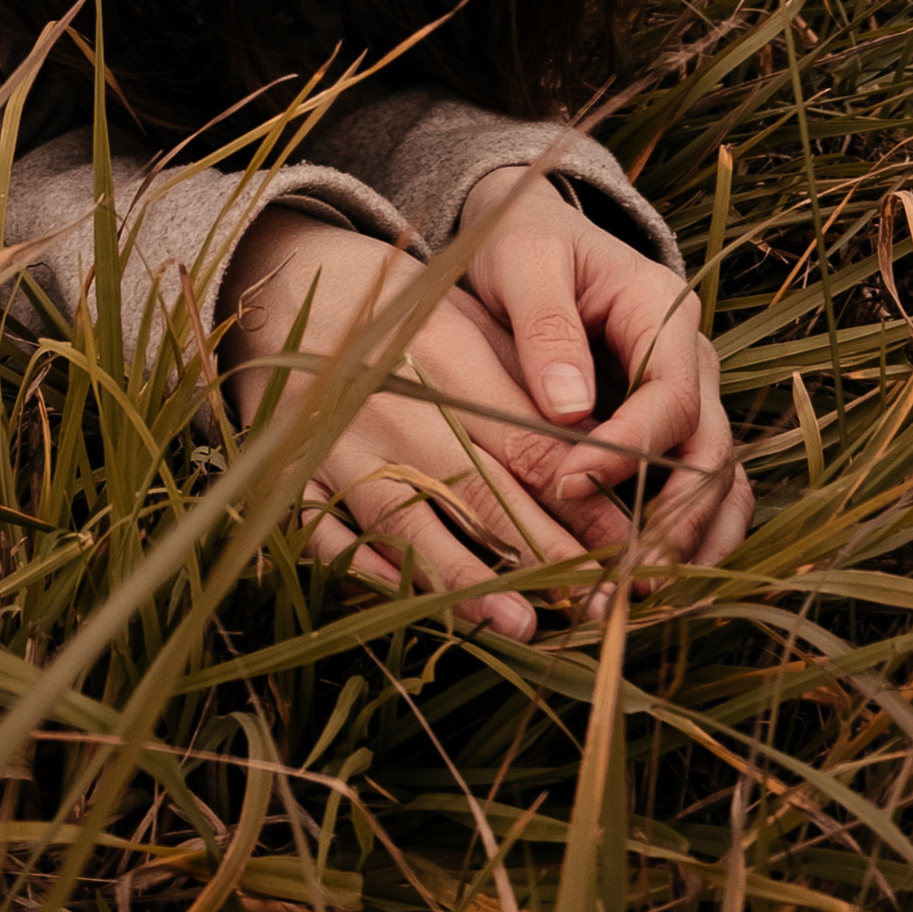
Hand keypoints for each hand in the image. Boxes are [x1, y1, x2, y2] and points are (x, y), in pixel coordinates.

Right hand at [221, 175, 751, 638]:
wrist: (281, 285)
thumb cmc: (400, 310)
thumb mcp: (468, 320)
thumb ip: (525, 383)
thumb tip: (604, 456)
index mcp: (443, 354)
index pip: (529, 442)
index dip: (584, 501)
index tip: (631, 546)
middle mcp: (392, 404)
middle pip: (480, 491)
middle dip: (547, 554)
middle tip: (602, 605)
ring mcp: (336, 445)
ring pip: (410, 526)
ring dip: (471, 581)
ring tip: (525, 626)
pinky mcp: (291, 474)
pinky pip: (333, 540)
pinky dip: (376, 577)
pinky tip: (422, 606)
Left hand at [457, 161, 751, 579]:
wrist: (533, 232)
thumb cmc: (524, 242)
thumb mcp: (521, 261)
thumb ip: (546, 326)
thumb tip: (569, 410)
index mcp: (663, 309)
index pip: (670, 398)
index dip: (628, 451)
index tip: (568, 484)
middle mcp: (691, 356)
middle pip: (710, 450)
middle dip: (672, 519)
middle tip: (624, 578)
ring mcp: (690, 393)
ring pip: (721, 479)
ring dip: (692, 542)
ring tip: (647, 599)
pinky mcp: (671, 426)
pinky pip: (701, 488)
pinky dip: (689, 537)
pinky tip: (656, 585)